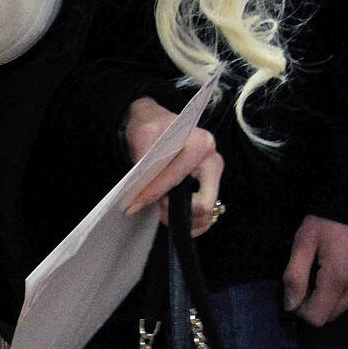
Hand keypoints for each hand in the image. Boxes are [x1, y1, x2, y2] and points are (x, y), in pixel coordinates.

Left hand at [122, 97, 223, 238]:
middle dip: (174, 210)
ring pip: (205, 214)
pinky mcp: (211, 189)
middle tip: (155, 207)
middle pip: (202, 203)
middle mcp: (213, 161)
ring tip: (160, 211)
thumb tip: (140, 190)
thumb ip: (144, 159)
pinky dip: (190, 223)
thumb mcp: (143, 134)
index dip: (153, 193)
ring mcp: (214, 177)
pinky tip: (171, 216)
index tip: (133, 204)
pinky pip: (207, 217)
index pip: (177, 179)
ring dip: (182, 219)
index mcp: (202, 144)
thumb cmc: (152, 127)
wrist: (157, 124)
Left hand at [282, 215, 347, 326]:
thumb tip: (290, 306)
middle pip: (333, 315)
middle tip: (313, 278)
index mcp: (338, 278)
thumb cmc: (329, 219)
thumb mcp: (304, 241)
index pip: (317, 317)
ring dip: (336, 296)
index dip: (302, 309)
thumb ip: (294, 276)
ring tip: (332, 269)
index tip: (299, 291)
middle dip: (319, 303)